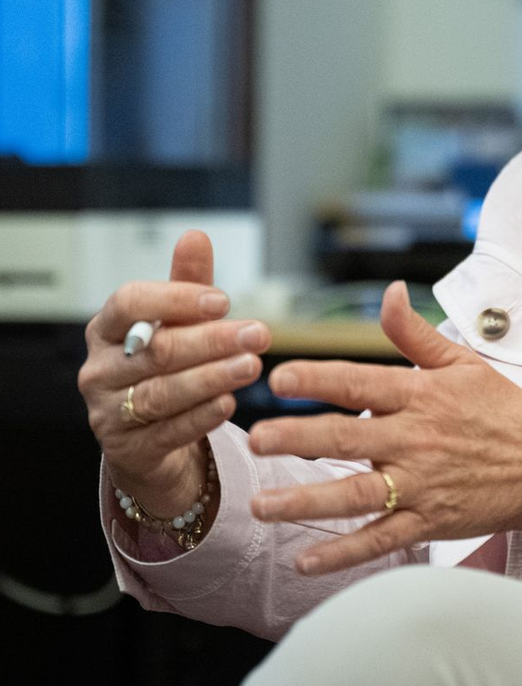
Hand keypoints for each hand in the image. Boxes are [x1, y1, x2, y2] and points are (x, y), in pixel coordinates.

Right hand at [78, 230, 269, 516]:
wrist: (149, 436)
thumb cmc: (165, 365)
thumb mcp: (178, 322)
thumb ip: (188, 282)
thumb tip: (195, 235)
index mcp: (108, 329)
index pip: (129, 303)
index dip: (175, 299)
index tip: (223, 300)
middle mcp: (100, 369)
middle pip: (156, 351)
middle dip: (212, 341)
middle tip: (259, 334)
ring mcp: (108, 413)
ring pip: (161, 393)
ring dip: (211, 378)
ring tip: (251, 366)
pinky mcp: (127, 450)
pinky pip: (166, 432)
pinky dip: (200, 417)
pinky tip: (229, 403)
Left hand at [248, 281, 521, 575]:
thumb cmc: (503, 409)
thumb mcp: (463, 362)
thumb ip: (415, 332)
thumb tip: (389, 291)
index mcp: (423, 395)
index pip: (361, 382)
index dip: (318, 379)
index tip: (278, 378)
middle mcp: (417, 439)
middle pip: (347, 439)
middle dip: (298, 439)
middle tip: (256, 439)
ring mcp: (422, 485)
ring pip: (355, 495)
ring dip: (305, 501)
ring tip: (261, 505)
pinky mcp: (430, 522)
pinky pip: (380, 540)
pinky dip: (343, 554)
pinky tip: (304, 560)